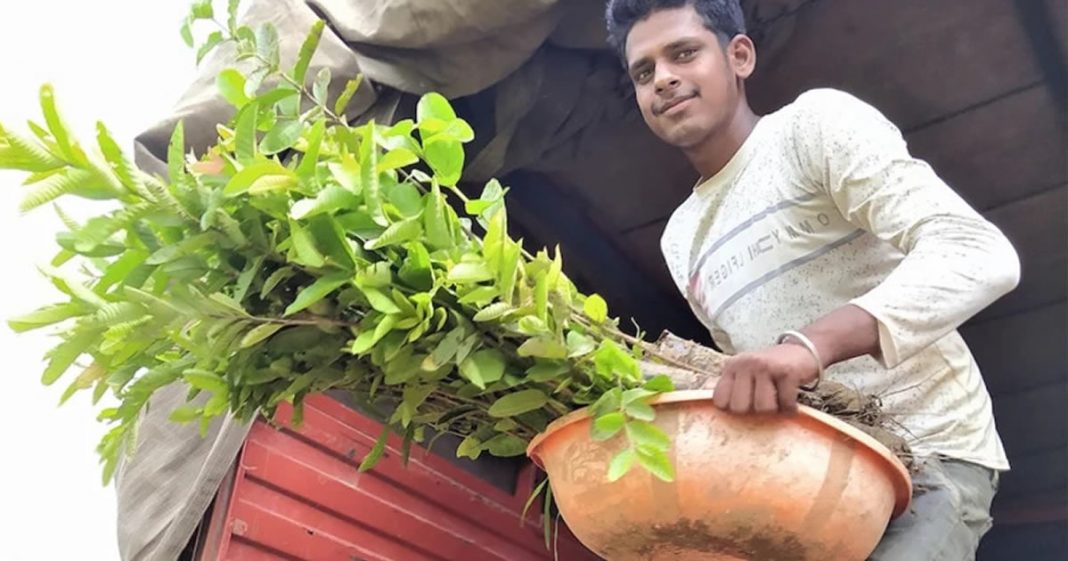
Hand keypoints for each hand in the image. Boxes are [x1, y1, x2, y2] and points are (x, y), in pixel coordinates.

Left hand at [705, 343, 819, 414]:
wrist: (803, 348)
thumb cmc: (771, 368)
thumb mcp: (745, 372)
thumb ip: (730, 385)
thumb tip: (707, 398)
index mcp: (731, 366)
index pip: (719, 400)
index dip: (732, 409)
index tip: (745, 406)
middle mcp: (745, 364)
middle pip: (740, 408)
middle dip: (754, 411)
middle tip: (765, 401)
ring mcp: (765, 366)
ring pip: (763, 408)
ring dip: (775, 409)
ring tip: (778, 398)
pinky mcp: (786, 372)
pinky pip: (785, 404)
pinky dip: (790, 408)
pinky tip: (791, 400)